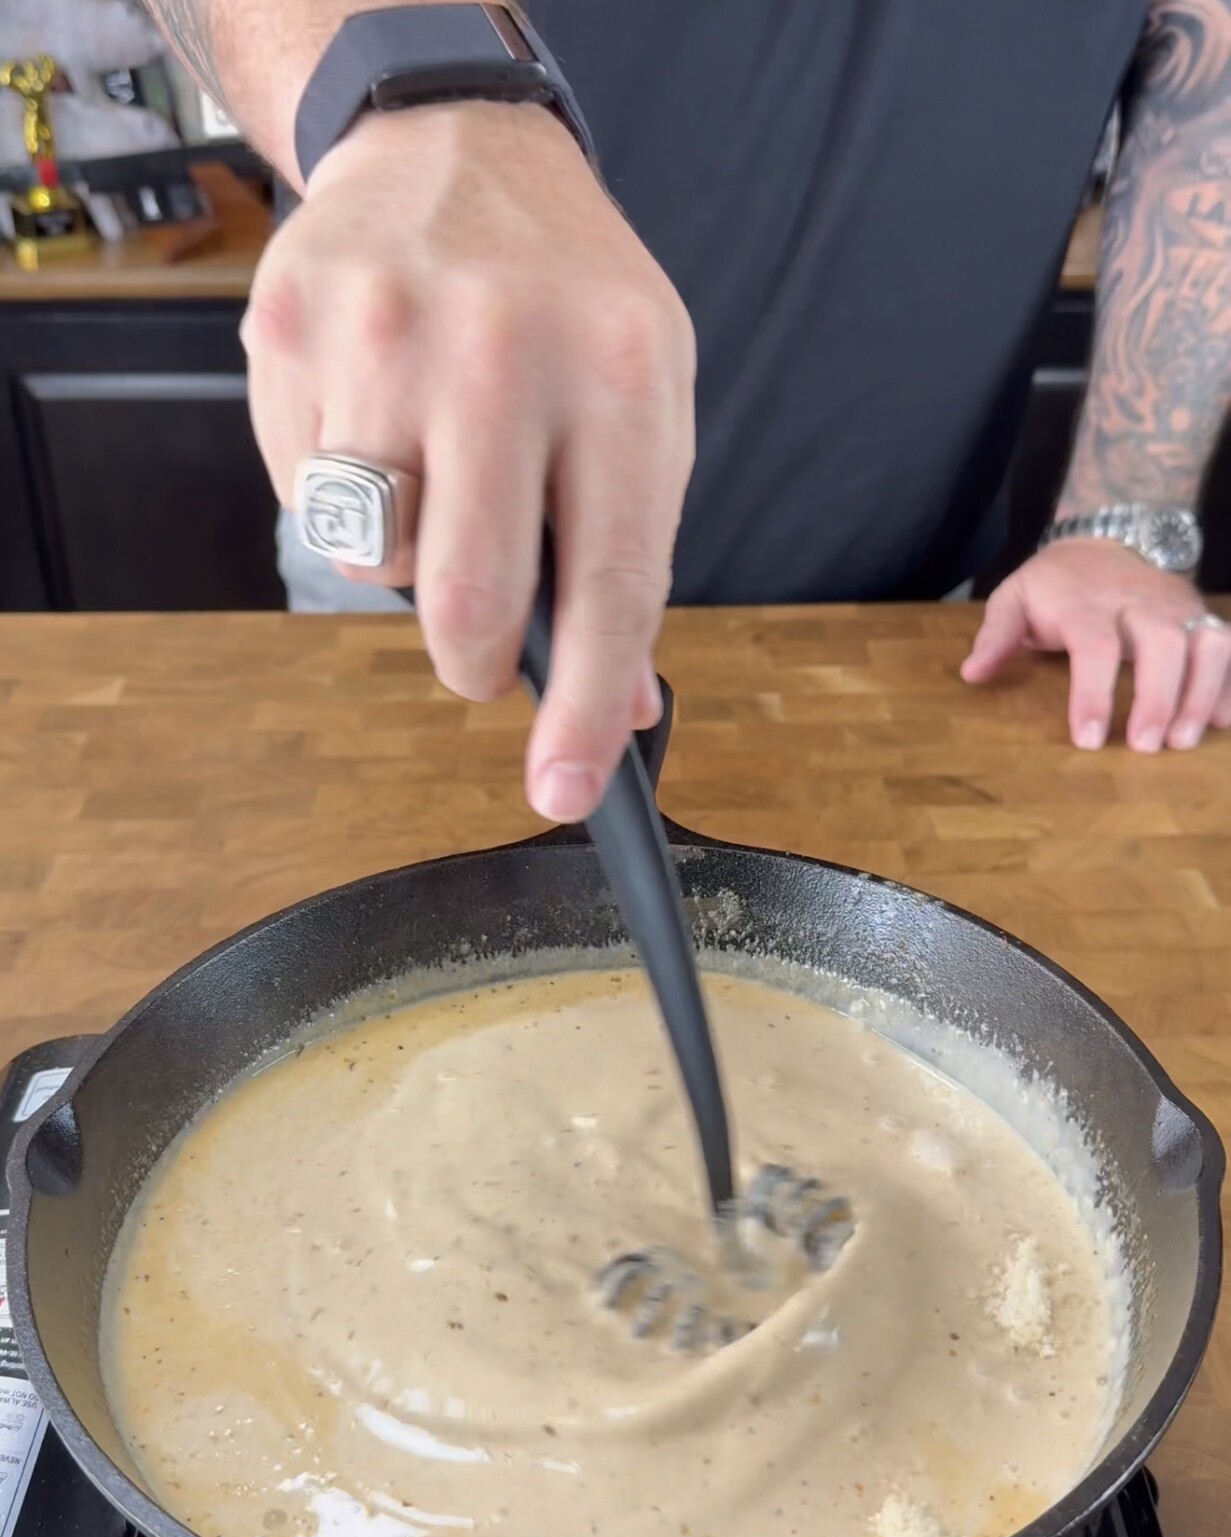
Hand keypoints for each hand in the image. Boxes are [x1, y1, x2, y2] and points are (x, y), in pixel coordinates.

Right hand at [242, 101, 695, 820]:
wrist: (454, 150)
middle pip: (465, 598)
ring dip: (404, 559)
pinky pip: (305, 500)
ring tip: (434, 474)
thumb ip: (629, 557)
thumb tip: (618, 709)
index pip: (606, 586)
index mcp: (619, 375)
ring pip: (372, 559)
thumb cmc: (565, 300)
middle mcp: (502, 349)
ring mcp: (384, 333)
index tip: (563, 793)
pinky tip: (379, 423)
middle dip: (473, 662)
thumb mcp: (642, 406)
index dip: (580, 711)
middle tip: (482, 645)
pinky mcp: (292, 331)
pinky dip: (344, 499)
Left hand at [961, 539, 1230, 750]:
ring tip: (1184, 741)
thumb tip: (972, 674)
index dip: (1092, 694)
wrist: (1107, 537)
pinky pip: (1228, 644)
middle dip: (1158, 697)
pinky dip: (1230, 683)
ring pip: (1206, 642)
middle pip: (1162, 643)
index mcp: (1087, 604)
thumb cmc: (1057, 583)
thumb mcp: (1015, 597)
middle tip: (1146, 747)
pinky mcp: (1201, 616)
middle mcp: (1140, 604)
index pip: (1095, 648)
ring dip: (1202, 692)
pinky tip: (1224, 722)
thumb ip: (996, 635)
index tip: (1088, 740)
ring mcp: (1177, 608)